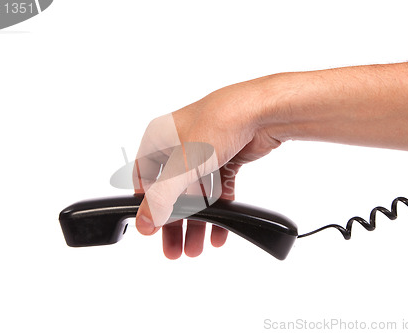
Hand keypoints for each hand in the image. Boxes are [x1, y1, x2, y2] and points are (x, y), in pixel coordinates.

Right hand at [133, 79, 281, 258]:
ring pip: (196, 194)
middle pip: (171, 191)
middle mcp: (180, 144)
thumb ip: (162, 197)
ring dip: (197, 222)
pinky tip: (219, 233)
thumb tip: (145, 221)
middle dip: (174, 222)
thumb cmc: (219, 122)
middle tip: (173, 248)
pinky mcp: (226, 158)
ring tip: (196, 248)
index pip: (144, 177)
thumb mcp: (183, 165)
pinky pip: (217, 192)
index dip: (146, 204)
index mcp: (160, 137)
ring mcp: (204, 151)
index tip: (150, 227)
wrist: (262, 112)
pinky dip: (219, 212)